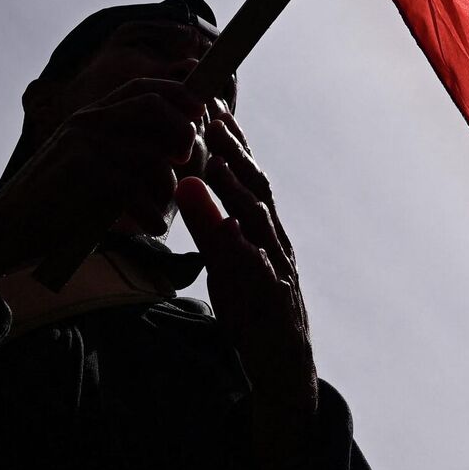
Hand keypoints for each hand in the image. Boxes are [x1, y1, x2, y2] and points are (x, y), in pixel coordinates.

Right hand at [0, 78, 210, 279]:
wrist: (6, 231)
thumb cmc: (59, 205)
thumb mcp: (94, 166)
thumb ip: (128, 151)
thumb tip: (184, 145)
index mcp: (92, 116)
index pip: (143, 88)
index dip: (179, 94)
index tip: (203, 111)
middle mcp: (89, 122)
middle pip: (155, 105)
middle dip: (184, 132)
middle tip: (186, 162)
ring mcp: (85, 145)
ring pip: (152, 153)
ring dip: (168, 186)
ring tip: (162, 210)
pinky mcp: (84, 175)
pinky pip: (138, 190)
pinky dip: (152, 214)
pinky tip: (151, 229)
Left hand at [174, 111, 317, 469]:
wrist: (284, 366)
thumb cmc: (253, 308)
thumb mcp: (227, 260)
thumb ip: (211, 223)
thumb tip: (183, 182)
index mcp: (264, 229)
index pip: (248, 176)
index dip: (231, 140)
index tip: (208, 103)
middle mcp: (276, 241)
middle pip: (257, 188)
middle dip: (234, 150)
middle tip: (209, 114)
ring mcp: (278, 270)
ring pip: (259, 224)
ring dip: (237, 191)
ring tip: (213, 162)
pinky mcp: (273, 302)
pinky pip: (257, 274)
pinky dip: (243, 250)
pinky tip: (227, 233)